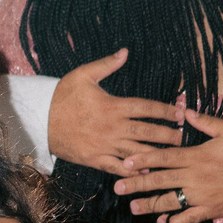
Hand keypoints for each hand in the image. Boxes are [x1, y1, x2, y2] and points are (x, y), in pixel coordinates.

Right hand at [46, 48, 185, 173]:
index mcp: (113, 105)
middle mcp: (112, 127)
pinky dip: (134, 170)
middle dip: (168, 135)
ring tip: (172, 155)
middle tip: (182, 137)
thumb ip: (107, 64)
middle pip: (147, 132)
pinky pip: (119, 168)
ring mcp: (105, 145)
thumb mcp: (83, 74)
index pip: (146, 108)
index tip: (179, 113)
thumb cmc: (63, 95)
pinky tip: (147, 171)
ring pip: (137, 151)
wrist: (40, 120)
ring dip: (157, 154)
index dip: (166, 111)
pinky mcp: (96, 159)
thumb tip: (125, 51)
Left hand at [112, 110, 222, 222]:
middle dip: (137, 184)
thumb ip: (204, 122)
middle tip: (118, 187)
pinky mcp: (212, 209)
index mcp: (197, 156)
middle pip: (161, 181)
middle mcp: (196, 177)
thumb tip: (183, 110)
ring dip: (150, 205)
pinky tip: (163, 222)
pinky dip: (175, 221)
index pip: (164, 157)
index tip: (124, 162)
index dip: (143, 159)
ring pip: (171, 202)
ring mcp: (203, 195)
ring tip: (133, 208)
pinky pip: (190, 217)